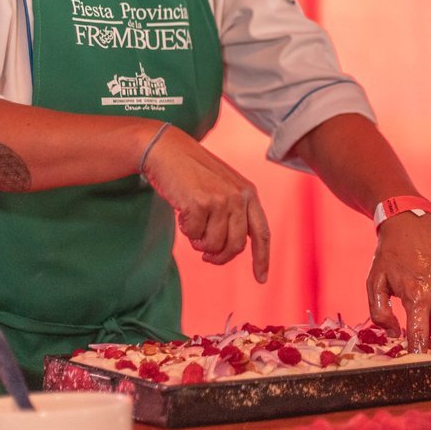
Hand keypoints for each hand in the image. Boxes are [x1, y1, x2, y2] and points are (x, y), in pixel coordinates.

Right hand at [140, 125, 270, 282]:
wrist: (168, 151)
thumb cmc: (193, 173)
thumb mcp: (223, 187)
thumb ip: (233, 213)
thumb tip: (229, 250)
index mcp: (249, 193)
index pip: (262, 233)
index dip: (262, 259)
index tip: (261, 279)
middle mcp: (239, 197)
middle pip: (235, 246)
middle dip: (219, 257)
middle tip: (205, 256)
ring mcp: (221, 200)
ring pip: (213, 244)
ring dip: (199, 242)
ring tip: (192, 224)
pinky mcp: (201, 203)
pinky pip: (194, 235)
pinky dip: (186, 230)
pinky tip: (182, 212)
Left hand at [367, 214, 430, 352]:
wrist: (409, 219)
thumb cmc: (388, 253)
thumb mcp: (374, 282)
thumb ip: (379, 313)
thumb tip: (394, 334)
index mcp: (417, 296)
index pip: (420, 338)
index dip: (417, 354)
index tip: (412, 360)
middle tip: (424, 341)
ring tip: (429, 321)